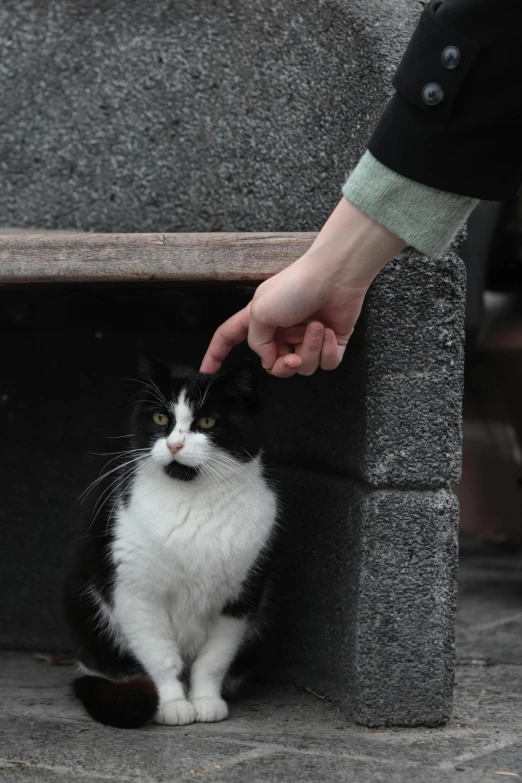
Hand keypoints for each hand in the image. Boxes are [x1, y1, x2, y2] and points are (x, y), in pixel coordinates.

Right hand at [200, 199, 405, 377]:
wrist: (336, 275)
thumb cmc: (295, 287)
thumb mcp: (260, 312)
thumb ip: (257, 342)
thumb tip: (269, 360)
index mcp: (259, 320)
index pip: (229, 338)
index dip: (216, 354)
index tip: (206, 372)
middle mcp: (281, 331)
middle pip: (273, 365)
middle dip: (283, 366)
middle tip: (292, 357)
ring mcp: (306, 338)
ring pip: (303, 368)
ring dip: (310, 350)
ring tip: (316, 327)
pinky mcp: (331, 342)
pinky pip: (327, 364)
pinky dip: (327, 351)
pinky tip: (329, 332)